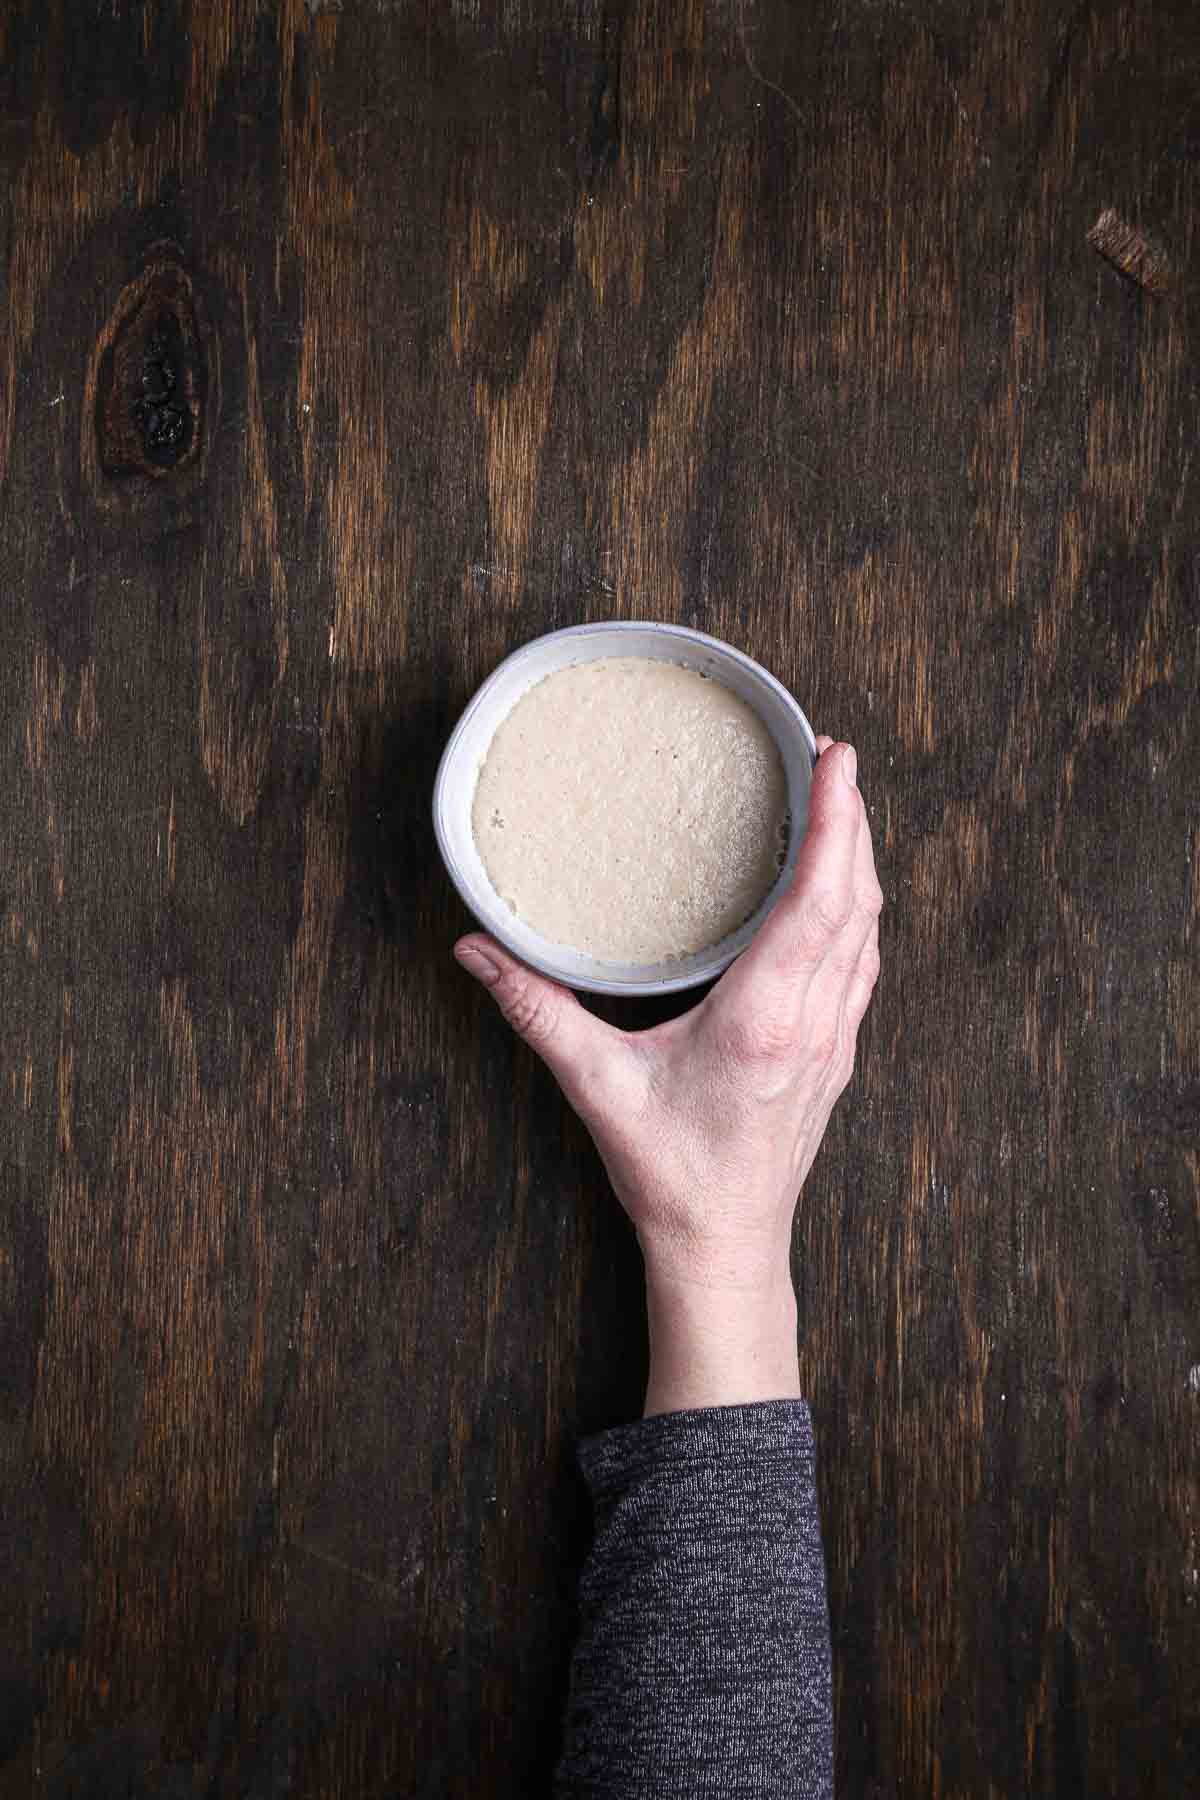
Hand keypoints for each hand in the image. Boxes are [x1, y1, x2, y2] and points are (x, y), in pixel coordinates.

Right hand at [454, 739, 881, 1413]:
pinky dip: (858, 908)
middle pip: (856, 898)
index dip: (834, 822)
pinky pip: (862, 962)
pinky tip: (841, 890)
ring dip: (861, 860)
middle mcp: (813, 1019)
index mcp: (765, 1016)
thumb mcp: (596, 1087)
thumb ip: (536, 1011)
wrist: (725, 1245)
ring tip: (841, 803)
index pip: (817, 898)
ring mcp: (834, 1037)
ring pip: (868, 929)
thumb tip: (476, 950)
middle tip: (833, 754)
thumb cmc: (668, 1173)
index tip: (836, 759)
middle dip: (853, 819)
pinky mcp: (835, 1052)